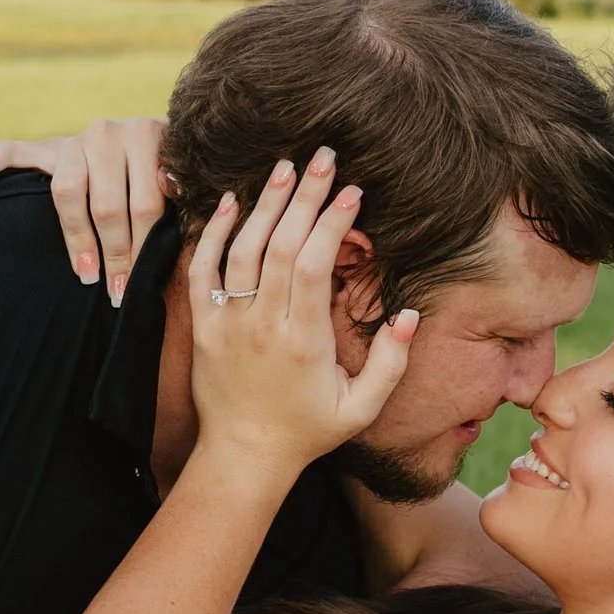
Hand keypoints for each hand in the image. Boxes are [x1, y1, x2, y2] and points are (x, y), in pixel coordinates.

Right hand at [0, 117, 170, 304]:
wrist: (145, 137)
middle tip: (113, 290)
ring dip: (76, 237)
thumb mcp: (183, 176)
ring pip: (68, 191)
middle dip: (113, 253)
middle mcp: (108, 131)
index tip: (136, 284)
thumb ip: (182, 186)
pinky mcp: (47, 146)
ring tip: (84, 273)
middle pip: (107, 203)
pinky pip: (10, 151)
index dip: (142, 247)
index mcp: (149, 135)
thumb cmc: (167, 170)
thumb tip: (175, 190)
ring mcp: (74, 138)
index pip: (145, 202)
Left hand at [187, 149, 415, 481]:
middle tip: (322, 157)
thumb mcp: (361, 407)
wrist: (243, 456)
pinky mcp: (203, 325)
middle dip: (304, 196)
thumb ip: (392, 362)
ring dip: (265, 204)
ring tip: (285, 166)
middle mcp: (262, 324)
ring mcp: (228, 322)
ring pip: (243, 249)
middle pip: (282, 245)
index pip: (315, 265)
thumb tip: (410, 313)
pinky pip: (202, 269)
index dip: (331, 223)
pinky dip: (215, 232)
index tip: (351, 192)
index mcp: (304, 340)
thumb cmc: (308, 430)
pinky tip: (233, 201)